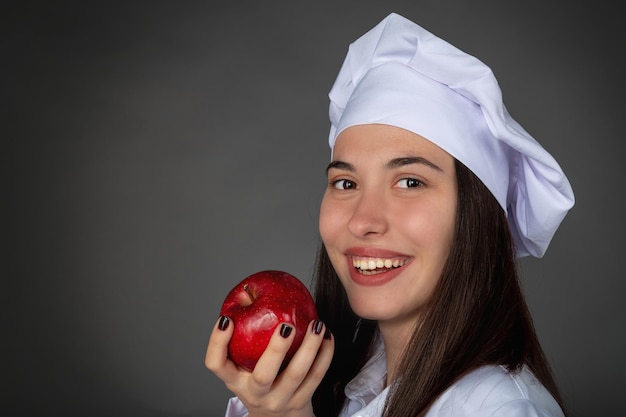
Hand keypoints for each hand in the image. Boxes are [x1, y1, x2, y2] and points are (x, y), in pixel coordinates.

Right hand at [205, 316, 333, 416]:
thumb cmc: (260, 380)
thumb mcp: (245, 365)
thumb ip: (245, 337)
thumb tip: (252, 291)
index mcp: (235, 380)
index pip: (216, 365)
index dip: (217, 343)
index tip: (226, 320)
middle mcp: (255, 394)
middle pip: (263, 375)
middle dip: (275, 350)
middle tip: (286, 326)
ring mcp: (279, 401)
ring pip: (296, 375)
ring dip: (309, 348)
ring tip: (317, 324)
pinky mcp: (301, 402)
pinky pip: (316, 377)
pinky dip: (324, 355)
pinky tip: (328, 336)